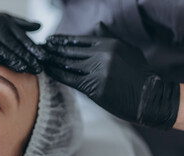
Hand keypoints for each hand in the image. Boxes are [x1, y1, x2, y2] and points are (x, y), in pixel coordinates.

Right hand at [0, 5, 44, 73]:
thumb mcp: (2, 20)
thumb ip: (20, 25)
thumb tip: (39, 26)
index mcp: (4, 23)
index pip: (21, 37)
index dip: (33, 48)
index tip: (44, 58)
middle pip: (12, 43)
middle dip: (26, 56)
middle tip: (38, 67)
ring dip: (11, 58)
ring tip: (23, 68)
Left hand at [43, 24, 179, 128]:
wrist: (149, 97)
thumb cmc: (139, 74)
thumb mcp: (128, 49)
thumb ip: (110, 38)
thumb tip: (98, 25)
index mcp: (109, 44)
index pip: (79, 40)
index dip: (62, 40)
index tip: (49, 40)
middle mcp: (103, 55)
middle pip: (70, 51)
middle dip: (52, 50)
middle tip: (39, 49)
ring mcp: (99, 72)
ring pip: (68, 64)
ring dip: (51, 61)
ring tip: (40, 59)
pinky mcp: (95, 88)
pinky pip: (71, 79)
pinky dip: (57, 74)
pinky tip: (48, 71)